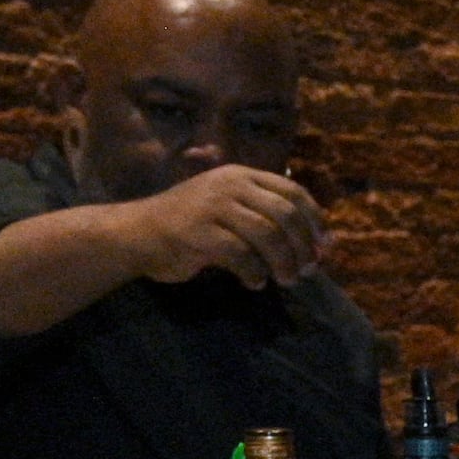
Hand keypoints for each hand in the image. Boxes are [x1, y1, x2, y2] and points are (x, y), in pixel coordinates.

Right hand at [121, 165, 326, 290]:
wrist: (135, 233)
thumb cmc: (190, 225)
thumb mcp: (230, 209)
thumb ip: (267, 219)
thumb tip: (318, 245)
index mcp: (241, 175)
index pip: (293, 191)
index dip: (314, 220)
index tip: (324, 246)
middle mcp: (228, 185)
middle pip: (285, 214)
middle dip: (302, 245)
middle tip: (307, 269)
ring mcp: (211, 206)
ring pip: (267, 235)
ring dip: (283, 263)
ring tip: (286, 279)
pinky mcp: (197, 231)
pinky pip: (240, 255)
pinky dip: (254, 272)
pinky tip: (254, 282)